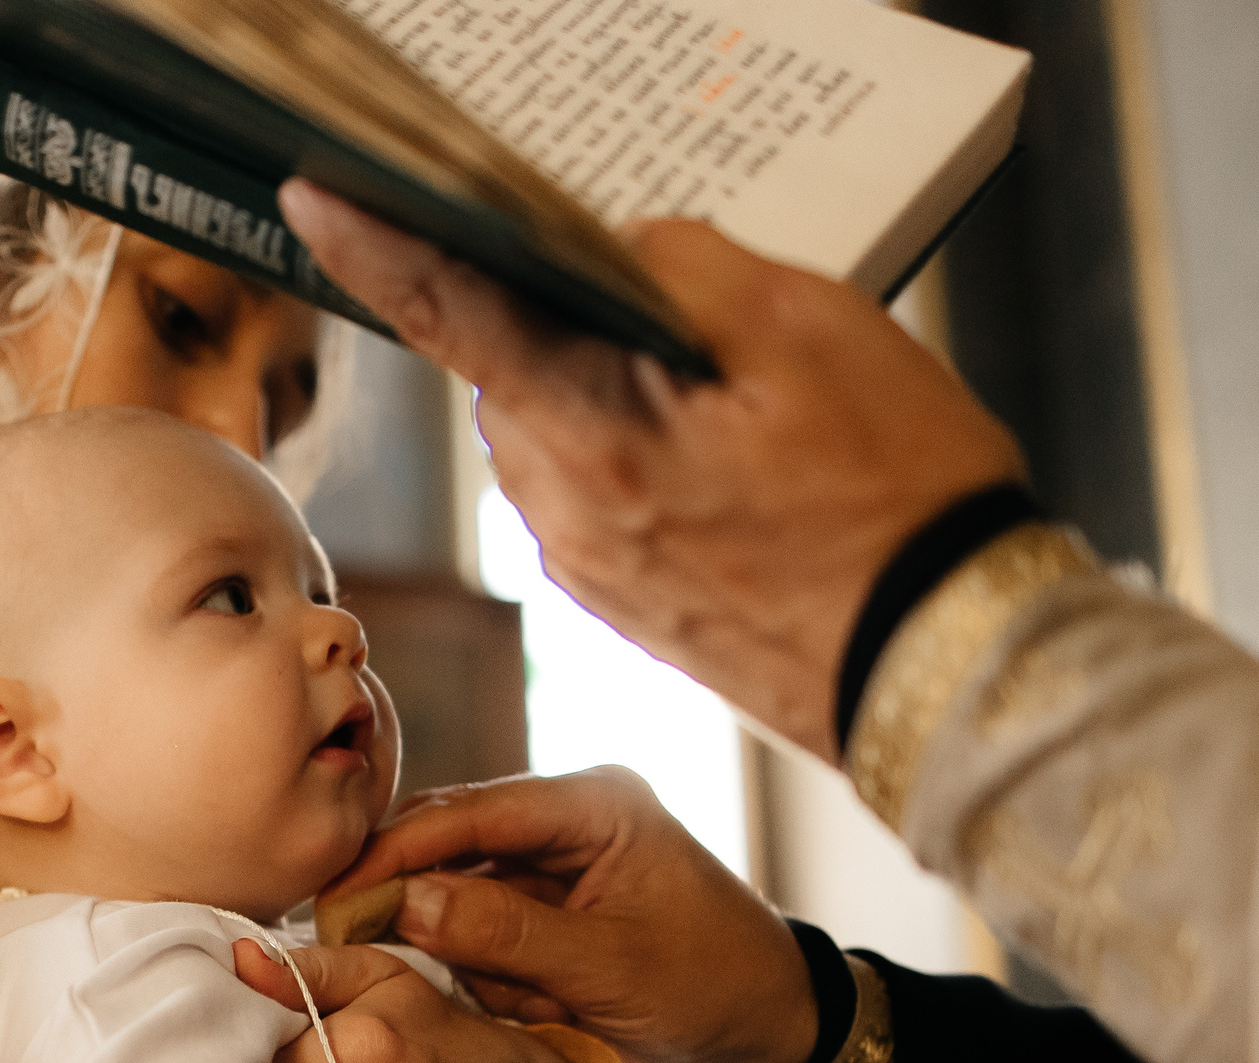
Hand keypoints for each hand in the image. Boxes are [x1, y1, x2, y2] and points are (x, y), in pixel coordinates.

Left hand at [278, 181, 1024, 761]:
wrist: (941, 666)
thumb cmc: (898, 500)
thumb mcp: (812, 333)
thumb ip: (685, 271)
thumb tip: (613, 252)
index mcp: (598, 433)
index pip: (454, 314)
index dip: (380, 248)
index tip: (317, 200)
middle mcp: (566, 511)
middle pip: (513, 373)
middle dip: (573, 333)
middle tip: (695, 336)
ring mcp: (589, 569)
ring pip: (556, 435)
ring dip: (613, 404)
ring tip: (742, 427)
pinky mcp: (618, 606)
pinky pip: (593, 497)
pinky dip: (636, 464)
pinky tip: (733, 479)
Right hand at [319, 768, 818, 1062]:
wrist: (772, 1033)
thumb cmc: (714, 987)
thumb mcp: (608, 967)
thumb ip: (503, 932)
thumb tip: (402, 903)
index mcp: (594, 804)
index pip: (470, 811)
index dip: (395, 852)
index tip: (336, 897)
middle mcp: (569, 822)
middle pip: (452, 847)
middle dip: (424, 909)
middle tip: (373, 954)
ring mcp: (557, 868)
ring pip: (462, 903)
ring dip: (484, 964)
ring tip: (551, 1006)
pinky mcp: (551, 914)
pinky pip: (487, 941)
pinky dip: (502, 982)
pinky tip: (553, 1010)